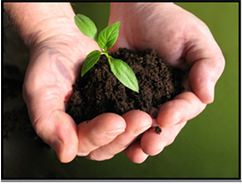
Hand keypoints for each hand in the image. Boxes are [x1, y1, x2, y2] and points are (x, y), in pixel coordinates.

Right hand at [22, 13, 152, 162]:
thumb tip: (65, 153)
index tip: (116, 121)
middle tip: (142, 119)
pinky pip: (131, 111)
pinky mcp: (119, 102)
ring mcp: (105, 116)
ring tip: (150, 115)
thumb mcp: (40, 91)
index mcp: (69, 131)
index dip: (101, 135)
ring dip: (138, 128)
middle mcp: (89, 128)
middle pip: (109, 144)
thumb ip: (48, 122)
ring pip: (124, 133)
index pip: (85, 143)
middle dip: (126, 134)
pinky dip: (143, 111)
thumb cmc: (48, 65)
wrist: (64, 42)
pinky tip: (155, 107)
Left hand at [108, 3, 224, 161]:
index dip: (178, 115)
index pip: (186, 108)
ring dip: (139, 140)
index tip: (166, 117)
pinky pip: (122, 114)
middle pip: (165, 124)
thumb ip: (206, 66)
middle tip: (149, 145)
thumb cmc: (169, 22)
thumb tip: (207, 96)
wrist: (136, 11)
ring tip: (135, 151)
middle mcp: (165, 97)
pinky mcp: (121, 95)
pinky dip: (120, 127)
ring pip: (144, 125)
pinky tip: (115, 138)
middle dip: (159, 136)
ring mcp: (142, 98)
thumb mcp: (195, 39)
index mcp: (185, 88)